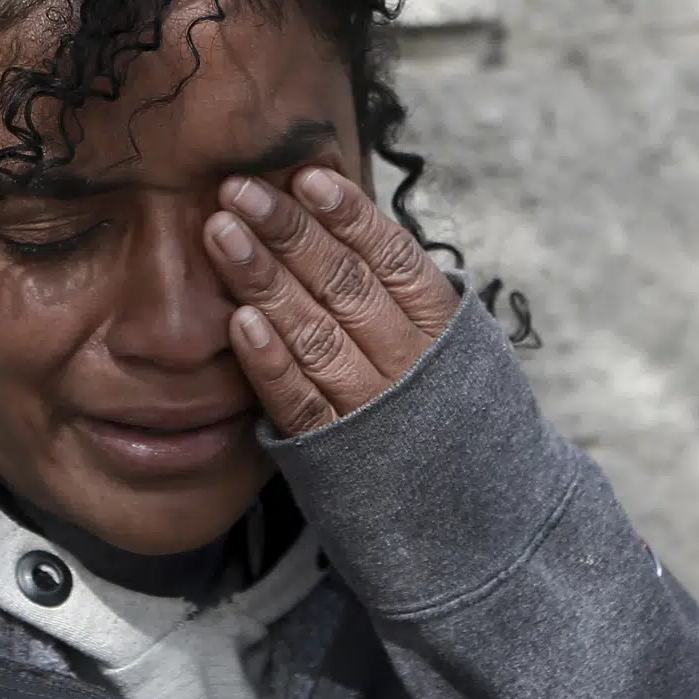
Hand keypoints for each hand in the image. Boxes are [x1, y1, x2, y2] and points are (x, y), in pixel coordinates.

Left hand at [202, 165, 463, 435]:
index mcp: (444, 330)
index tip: (304, 175)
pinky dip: (270, 362)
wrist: (478, 523)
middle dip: (288, 232)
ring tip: (220, 233)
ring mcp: (374, 412)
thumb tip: (343, 222)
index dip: (349, 215)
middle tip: (237, 188)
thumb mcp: (450, 348)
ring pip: (316, 335)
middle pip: (346, 286)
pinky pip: (300, 403)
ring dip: (265, 280)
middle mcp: (413, 367)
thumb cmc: (446, 412)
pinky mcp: (336, 455)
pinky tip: (238, 320)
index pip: (394, 258)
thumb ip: (402, 294)